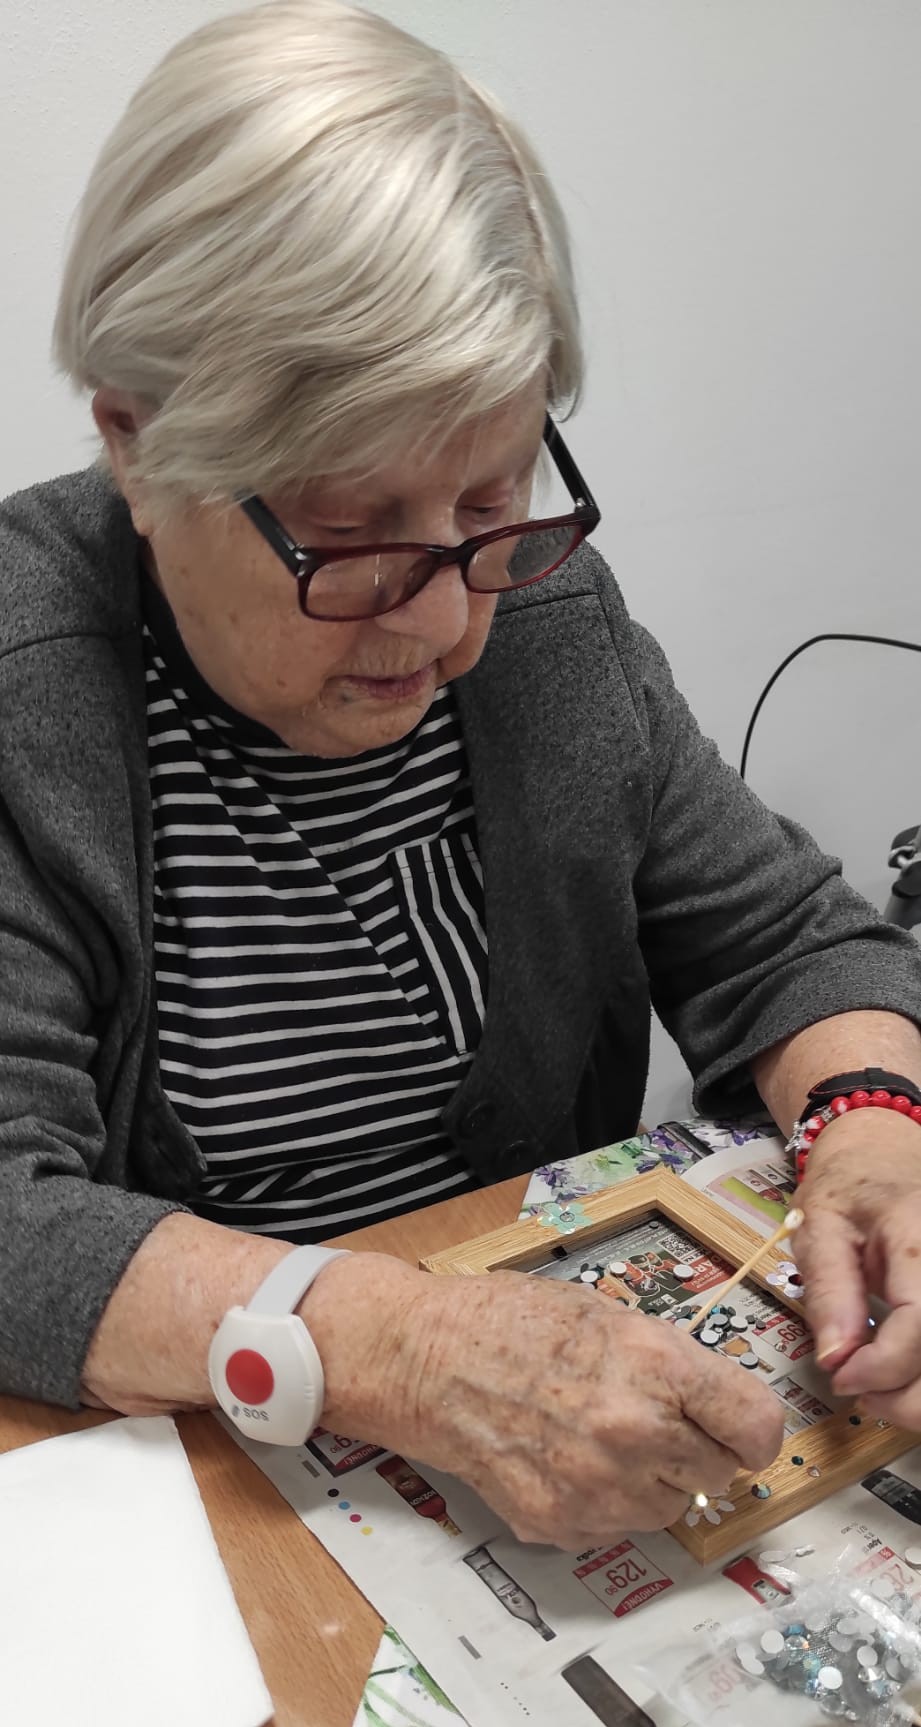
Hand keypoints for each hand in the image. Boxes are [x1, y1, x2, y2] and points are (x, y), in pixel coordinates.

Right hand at [310, 1256, 783, 1550]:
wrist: (426, 1357)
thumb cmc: (509, 1321)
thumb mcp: (608, 1314)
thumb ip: (671, 1363)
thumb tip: (719, 1406)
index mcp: (657, 1366)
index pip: (758, 1428)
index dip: (752, 1428)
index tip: (739, 1427)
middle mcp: (635, 1433)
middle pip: (719, 1474)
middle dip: (696, 1450)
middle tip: (655, 1421)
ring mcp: (597, 1487)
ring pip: (668, 1508)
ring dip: (651, 1481)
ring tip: (599, 1435)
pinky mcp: (559, 1523)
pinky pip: (614, 1527)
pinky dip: (602, 1503)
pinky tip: (565, 1458)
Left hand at [794, 1109, 920, 1426]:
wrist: (883, 1153)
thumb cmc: (849, 1188)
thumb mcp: (819, 1227)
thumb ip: (831, 1293)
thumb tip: (836, 1361)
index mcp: (918, 1238)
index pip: (920, 1321)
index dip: (884, 1367)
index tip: (842, 1378)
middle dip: (911, 1396)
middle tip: (862, 1396)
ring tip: (881, 1393)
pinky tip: (904, 1377)